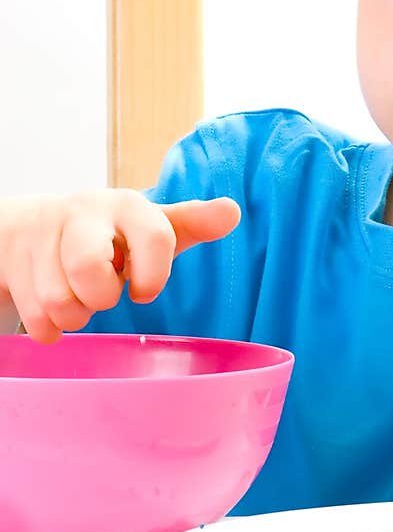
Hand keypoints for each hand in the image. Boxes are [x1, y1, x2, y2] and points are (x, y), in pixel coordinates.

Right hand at [0, 190, 240, 343]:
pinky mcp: (10, 261)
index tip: (144, 290)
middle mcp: (81, 213)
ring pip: (58, 301)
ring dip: (74, 315)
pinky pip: (34, 317)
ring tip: (79, 298)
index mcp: (127, 206)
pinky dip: (49, 326)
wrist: (36, 223)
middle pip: (88, 271)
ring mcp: (40, 235)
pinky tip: (55, 307)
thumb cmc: (112, 233)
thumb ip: (192, 223)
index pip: (154, 236)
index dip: (153, 275)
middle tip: (104, 293)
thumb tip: (232, 212)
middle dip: (99, 297)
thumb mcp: (153, 226)